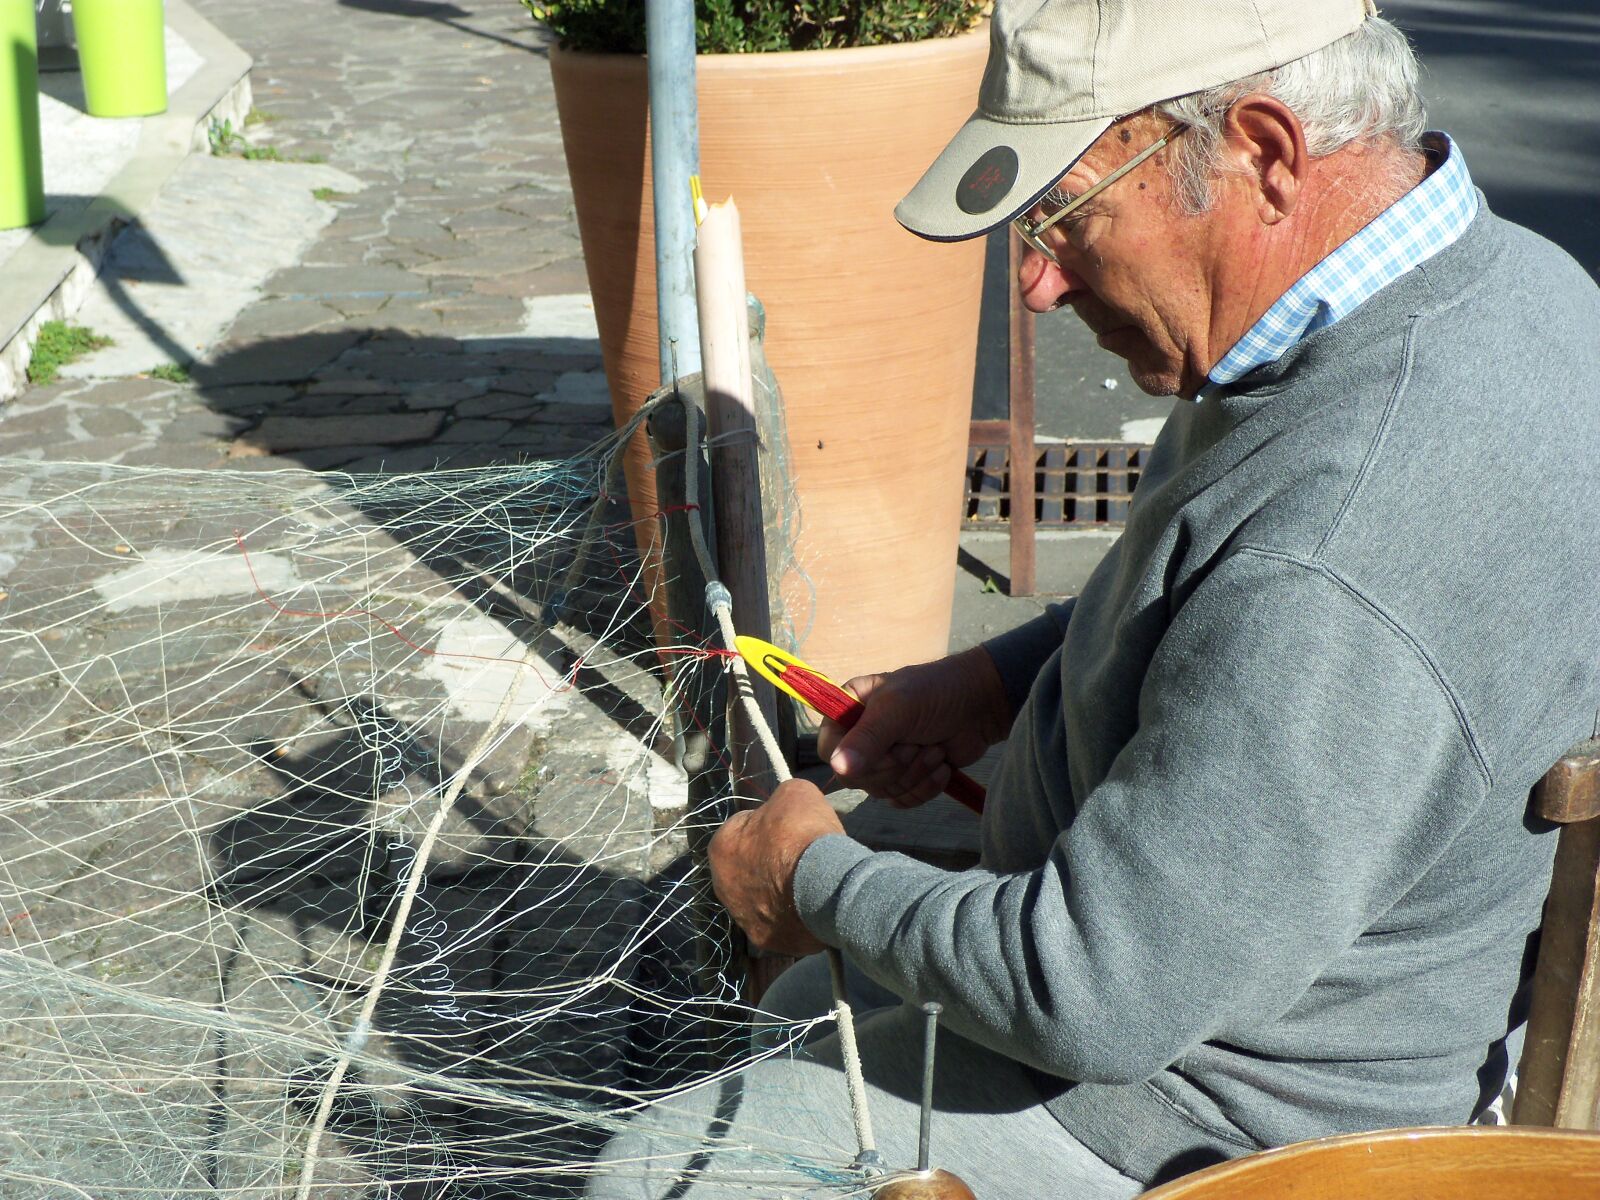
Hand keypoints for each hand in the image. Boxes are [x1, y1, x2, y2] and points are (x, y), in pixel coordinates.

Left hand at [709, 778, 842, 955]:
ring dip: (777, 890)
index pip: (742, 827)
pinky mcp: (765, 940)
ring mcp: (742, 917)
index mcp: (720, 847)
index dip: (768, 824)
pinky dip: (791, 914)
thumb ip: (781, 799)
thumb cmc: (803, 835)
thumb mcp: (795, 793)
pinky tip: (810, 904)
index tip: (790, 827)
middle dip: (768, 860)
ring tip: (807, 882)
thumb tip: (783, 808)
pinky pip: (777, 922)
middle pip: (748, 865)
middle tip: (799, 854)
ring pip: (760, 897)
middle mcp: (721, 886)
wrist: (826, 886)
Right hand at [819, 647, 1010, 808]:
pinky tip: (943, 766)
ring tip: (936, 749)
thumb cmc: (938, 693)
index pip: (828, 748)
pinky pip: (901, 801)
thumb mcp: (900, 708)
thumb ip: (869, 737)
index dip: (855, 757)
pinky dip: (925, 788)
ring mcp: (883, 759)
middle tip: (919, 742)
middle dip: (896, 765)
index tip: (887, 747)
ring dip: (916, 774)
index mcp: (849, 708)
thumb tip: (838, 767)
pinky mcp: (906, 777)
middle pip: (857, 777)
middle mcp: (860, 735)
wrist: (983, 705)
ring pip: (882, 791)